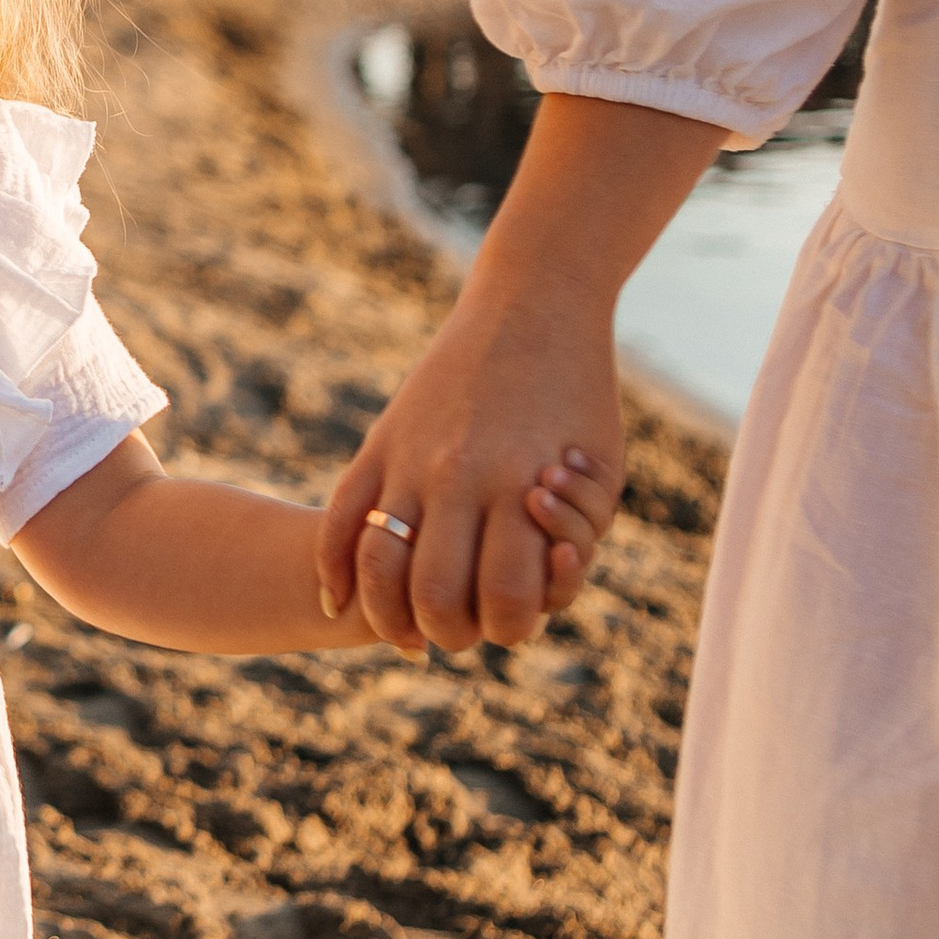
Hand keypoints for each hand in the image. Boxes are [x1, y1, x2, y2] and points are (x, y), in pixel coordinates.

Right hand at [316, 271, 624, 655]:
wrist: (534, 306)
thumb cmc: (581, 399)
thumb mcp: (604, 473)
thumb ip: (575, 542)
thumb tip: (531, 600)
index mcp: (523, 488)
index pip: (506, 602)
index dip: (511, 628)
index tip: (512, 617)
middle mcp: (460, 478)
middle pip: (437, 599)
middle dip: (452, 632)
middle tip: (460, 626)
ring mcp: (410, 459)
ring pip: (378, 567)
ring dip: (389, 614)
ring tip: (402, 626)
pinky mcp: (380, 442)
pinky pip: (339, 520)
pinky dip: (334, 570)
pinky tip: (339, 598)